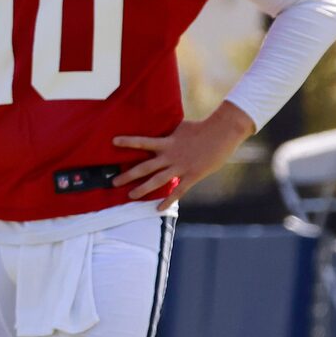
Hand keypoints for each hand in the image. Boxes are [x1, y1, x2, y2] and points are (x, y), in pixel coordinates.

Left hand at [114, 102, 254, 201]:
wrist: (222, 133)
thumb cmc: (202, 128)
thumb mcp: (180, 127)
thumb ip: (168, 132)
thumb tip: (158, 129)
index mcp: (167, 142)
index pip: (143, 141)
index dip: (128, 142)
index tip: (113, 141)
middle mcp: (170, 156)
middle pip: (145, 167)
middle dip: (128, 175)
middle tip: (113, 182)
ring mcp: (181, 167)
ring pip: (157, 181)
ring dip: (143, 189)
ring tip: (130, 196)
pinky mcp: (192, 176)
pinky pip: (177, 191)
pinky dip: (167, 201)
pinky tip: (158, 209)